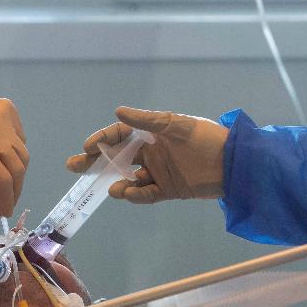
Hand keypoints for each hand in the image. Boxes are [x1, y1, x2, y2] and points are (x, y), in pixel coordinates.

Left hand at [0, 94, 28, 218]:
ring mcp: (6, 117)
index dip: (7, 199)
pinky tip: (5, 153)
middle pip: (18, 168)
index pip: (2, 180)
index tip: (6, 212)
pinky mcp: (9, 108)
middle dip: (16, 189)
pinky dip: (15, 149)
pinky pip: (20, 136)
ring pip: (23, 153)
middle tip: (9, 200)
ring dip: (18, 170)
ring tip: (9, 180)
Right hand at [65, 107, 227, 202]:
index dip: (102, 139)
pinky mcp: (168, 189)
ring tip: (112, 188)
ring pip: (129, 178)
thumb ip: (148, 121)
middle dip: (95, 162)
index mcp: (152, 133)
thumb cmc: (206, 137)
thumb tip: (118, 112)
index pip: (120, 135)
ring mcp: (159, 172)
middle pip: (117, 157)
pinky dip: (136, 194)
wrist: (234, 164)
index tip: (87, 147)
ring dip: (118, 182)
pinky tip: (127, 193)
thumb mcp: (177, 125)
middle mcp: (152, 152)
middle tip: (73, 166)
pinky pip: (146, 193)